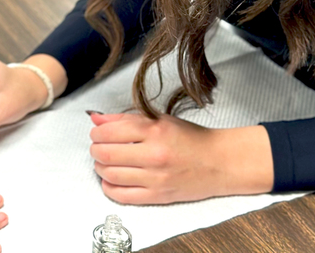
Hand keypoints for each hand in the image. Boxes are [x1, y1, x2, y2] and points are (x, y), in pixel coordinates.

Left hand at [88, 112, 273, 203]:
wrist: (219, 162)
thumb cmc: (190, 139)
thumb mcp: (158, 120)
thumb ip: (124, 119)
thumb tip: (96, 118)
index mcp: (154, 130)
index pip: (108, 132)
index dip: (96, 133)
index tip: (97, 133)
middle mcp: (154, 155)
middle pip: (105, 154)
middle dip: (95, 150)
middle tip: (98, 147)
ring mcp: (156, 178)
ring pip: (110, 175)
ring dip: (99, 168)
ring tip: (104, 163)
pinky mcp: (158, 196)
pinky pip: (123, 196)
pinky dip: (109, 188)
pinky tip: (111, 180)